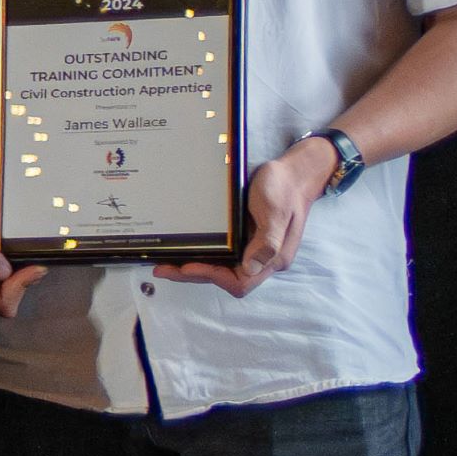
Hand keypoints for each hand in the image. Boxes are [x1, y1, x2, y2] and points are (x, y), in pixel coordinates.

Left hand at [164, 137, 335, 299]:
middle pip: (225, 278)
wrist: (293, 174)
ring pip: (221, 268)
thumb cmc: (284, 189)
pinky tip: (184, 250)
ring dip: (194, 269)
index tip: (188, 267)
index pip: (240, 281)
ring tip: (165, 264)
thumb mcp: (276, 211)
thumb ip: (268, 241)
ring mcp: (253, 250)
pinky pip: (222, 255)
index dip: (213, 276)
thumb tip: (251, 268)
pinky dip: (202, 255)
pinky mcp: (245, 240)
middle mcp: (262, 259)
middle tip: (163, 268)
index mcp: (273, 258)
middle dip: (193, 275)